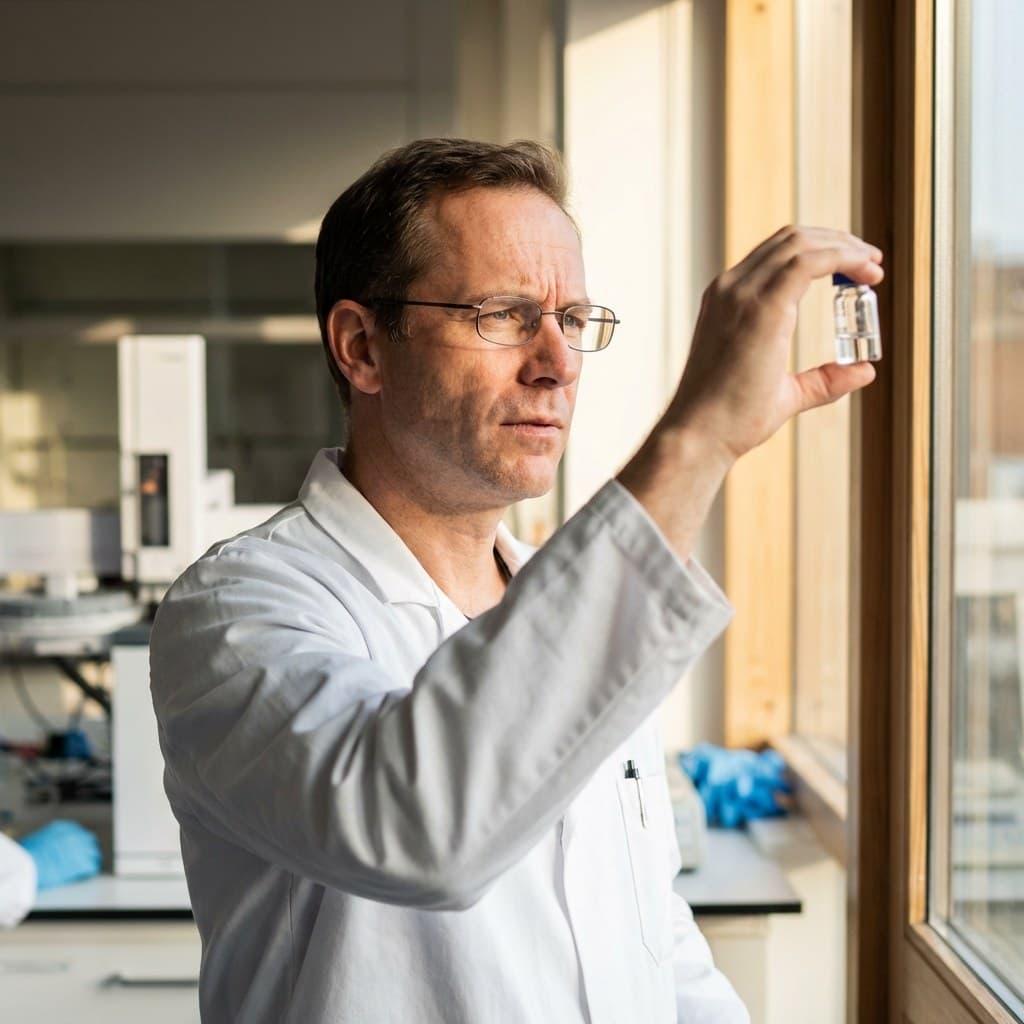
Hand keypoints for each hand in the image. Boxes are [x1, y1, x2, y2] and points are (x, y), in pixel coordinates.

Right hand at [18, 820, 101, 890]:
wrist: (24, 866)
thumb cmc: (23, 857)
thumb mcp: (36, 841)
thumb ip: (47, 841)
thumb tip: (46, 848)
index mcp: (63, 828)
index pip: (78, 833)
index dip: (78, 843)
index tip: (76, 850)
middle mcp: (75, 834)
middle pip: (90, 841)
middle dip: (87, 850)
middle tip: (84, 860)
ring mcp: (81, 848)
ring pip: (94, 854)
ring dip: (90, 862)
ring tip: (85, 870)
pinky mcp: (83, 862)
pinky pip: (92, 867)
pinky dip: (88, 872)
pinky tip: (83, 876)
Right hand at [667, 225, 883, 463]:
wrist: (700, 433)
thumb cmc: (731, 419)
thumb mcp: (785, 392)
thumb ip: (822, 379)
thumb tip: (864, 371)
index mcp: (728, 301)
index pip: (776, 254)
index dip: (821, 251)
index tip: (853, 267)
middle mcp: (731, 288)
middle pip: (791, 239)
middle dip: (837, 241)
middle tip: (871, 260)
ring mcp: (741, 294)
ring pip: (801, 242)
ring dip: (844, 246)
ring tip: (873, 265)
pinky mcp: (760, 306)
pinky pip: (808, 262)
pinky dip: (842, 258)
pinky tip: (864, 272)